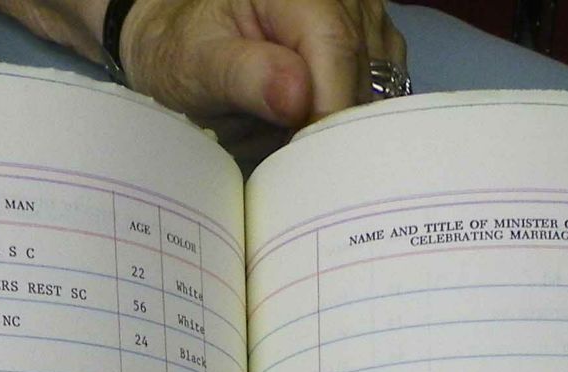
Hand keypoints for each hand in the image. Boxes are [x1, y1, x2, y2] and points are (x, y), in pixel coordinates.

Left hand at [115, 0, 405, 133]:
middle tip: (287, 155)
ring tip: (290, 133)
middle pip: (360, 70)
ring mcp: (364, 15)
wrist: (189, 42)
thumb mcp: (196, 66)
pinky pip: (381, 89)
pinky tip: (314, 122)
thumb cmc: (186, 51)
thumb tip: (296, 97)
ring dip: (339, 122)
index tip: (303, 160)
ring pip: (376, 85)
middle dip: (329, 123)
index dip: (327, 111)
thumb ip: (244, 77)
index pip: (336, 49)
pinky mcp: (374, 41)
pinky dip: (350, 115)